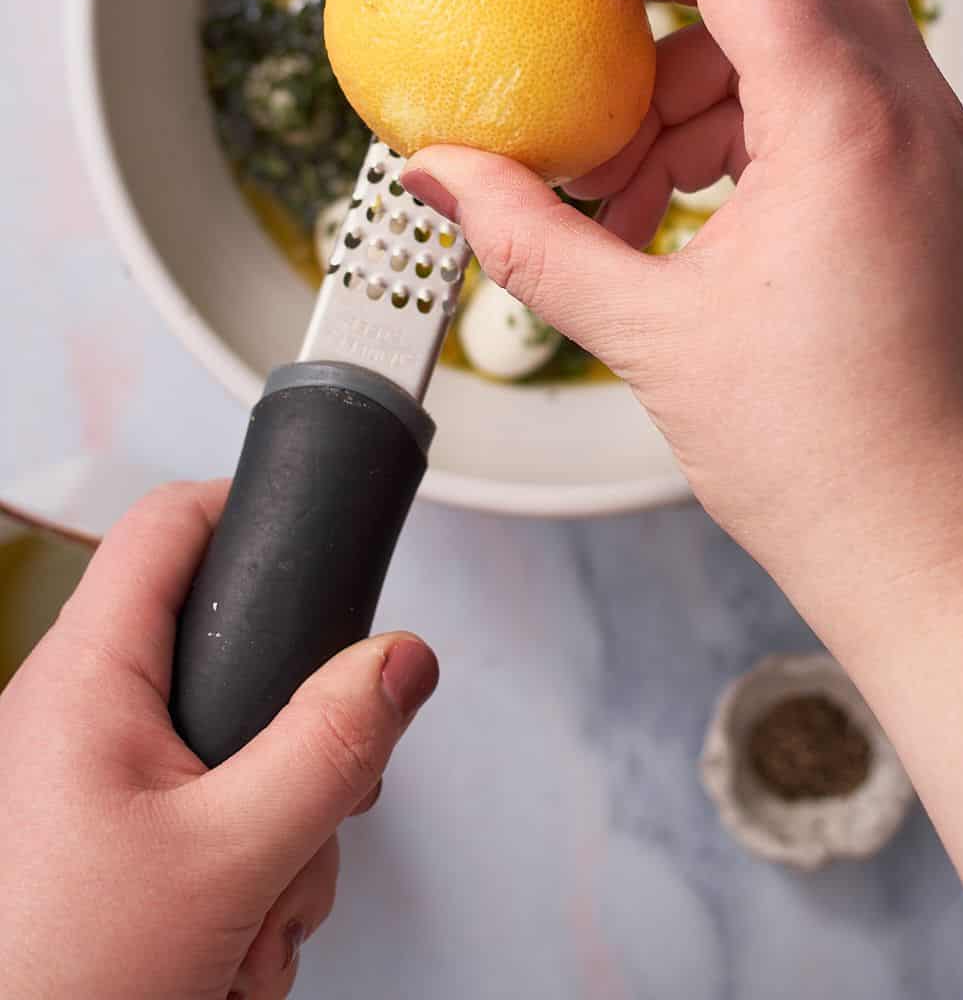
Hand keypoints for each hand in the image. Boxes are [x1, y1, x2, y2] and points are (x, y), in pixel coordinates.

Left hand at [0, 481, 436, 999]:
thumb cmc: (61, 984)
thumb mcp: (232, 859)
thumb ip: (330, 747)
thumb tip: (401, 659)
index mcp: (86, 679)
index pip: (171, 523)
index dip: (251, 510)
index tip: (322, 539)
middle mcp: (72, 717)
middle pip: (226, 655)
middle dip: (295, 740)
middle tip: (318, 804)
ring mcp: (81, 785)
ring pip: (228, 754)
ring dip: (273, 835)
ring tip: (253, 916)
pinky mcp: (94, 845)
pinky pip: (201, 820)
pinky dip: (238, 878)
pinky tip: (229, 945)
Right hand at [401, 0, 962, 642]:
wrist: (943, 553)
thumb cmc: (828, 460)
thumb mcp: (650, 336)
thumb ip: (530, 237)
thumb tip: (440, 172)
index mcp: (847, 122)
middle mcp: (907, 106)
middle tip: (586, 43)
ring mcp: (925, 138)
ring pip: (804, 18)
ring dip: (695, 71)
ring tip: (618, 185)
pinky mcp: (918, 176)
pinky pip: (823, 87)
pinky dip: (738, 114)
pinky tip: (671, 204)